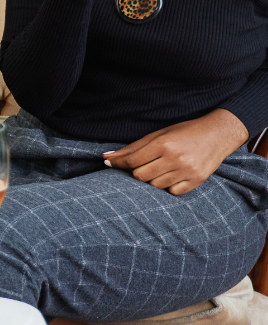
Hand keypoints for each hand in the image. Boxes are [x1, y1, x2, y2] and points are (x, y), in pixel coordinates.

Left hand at [102, 110, 248, 194]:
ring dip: (152, 179)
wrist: (217, 135)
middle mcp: (175, 158)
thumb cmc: (183, 132)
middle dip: (136, 171)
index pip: (132, 160)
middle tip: (141, 165)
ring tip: (159, 168)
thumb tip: (107, 157)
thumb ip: (133, 148)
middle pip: (141, 175)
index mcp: (164, 144)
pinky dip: (167, 186)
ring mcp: (187, 171)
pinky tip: (171, 175)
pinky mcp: (196, 181)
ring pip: (155, 185)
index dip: (117, 163)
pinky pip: (172, 192)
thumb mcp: (158, 135)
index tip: (108, 162)